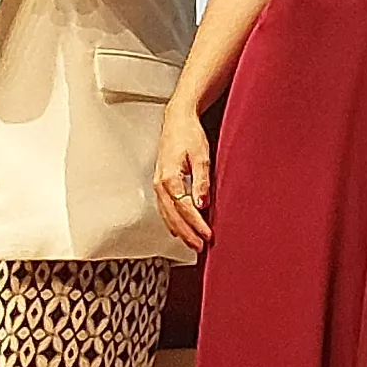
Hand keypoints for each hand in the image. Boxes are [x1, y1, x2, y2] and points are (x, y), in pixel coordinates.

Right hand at [154, 101, 215, 249]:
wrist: (177, 120)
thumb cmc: (189, 134)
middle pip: (173, 216)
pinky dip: (171, 221)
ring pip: (166, 215)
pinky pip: (164, 208)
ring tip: (192, 244)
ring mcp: (158, 184)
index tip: (208, 234)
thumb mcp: (202, 156)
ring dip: (180, 231)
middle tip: (200, 247)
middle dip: (188, 233)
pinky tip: (178, 230)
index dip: (197, 223)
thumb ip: (202, 181)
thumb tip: (202, 203)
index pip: (185, 208)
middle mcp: (160, 184)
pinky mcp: (160, 183)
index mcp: (170, 177)